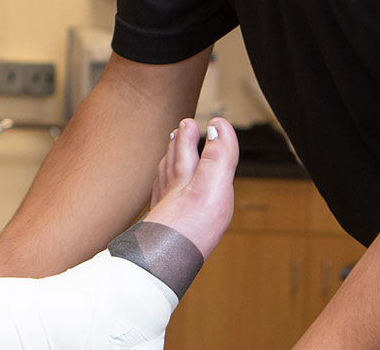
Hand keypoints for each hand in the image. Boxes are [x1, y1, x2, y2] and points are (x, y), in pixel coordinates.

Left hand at [145, 117, 237, 256]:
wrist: (167, 257)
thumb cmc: (192, 222)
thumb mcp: (214, 181)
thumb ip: (219, 153)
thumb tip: (218, 124)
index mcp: (184, 177)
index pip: (186, 149)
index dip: (188, 135)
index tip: (189, 122)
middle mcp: (171, 191)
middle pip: (172, 163)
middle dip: (177, 146)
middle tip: (178, 131)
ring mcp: (164, 210)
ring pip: (164, 181)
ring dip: (168, 165)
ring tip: (168, 156)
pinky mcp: (161, 228)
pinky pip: (160, 203)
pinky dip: (162, 192)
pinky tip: (162, 197)